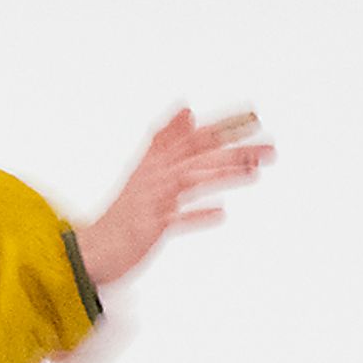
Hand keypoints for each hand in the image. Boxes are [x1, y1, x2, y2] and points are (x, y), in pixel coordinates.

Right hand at [76, 108, 269, 290]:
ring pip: (191, 180)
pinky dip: (196, 216)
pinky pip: (175, 219)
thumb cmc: (122, 215)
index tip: (253, 117)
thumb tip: (186, 110)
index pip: (192, 137)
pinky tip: (219, 214)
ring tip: (253, 171)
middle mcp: (153, 177)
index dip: (223, 126)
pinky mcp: (148, 227)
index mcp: (153, 164)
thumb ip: (165, 140)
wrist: (93, 251)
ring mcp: (151, 202)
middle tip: (270, 148)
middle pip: (196, 155)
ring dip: (222, 174)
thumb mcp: (144, 171)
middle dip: (234, 149)